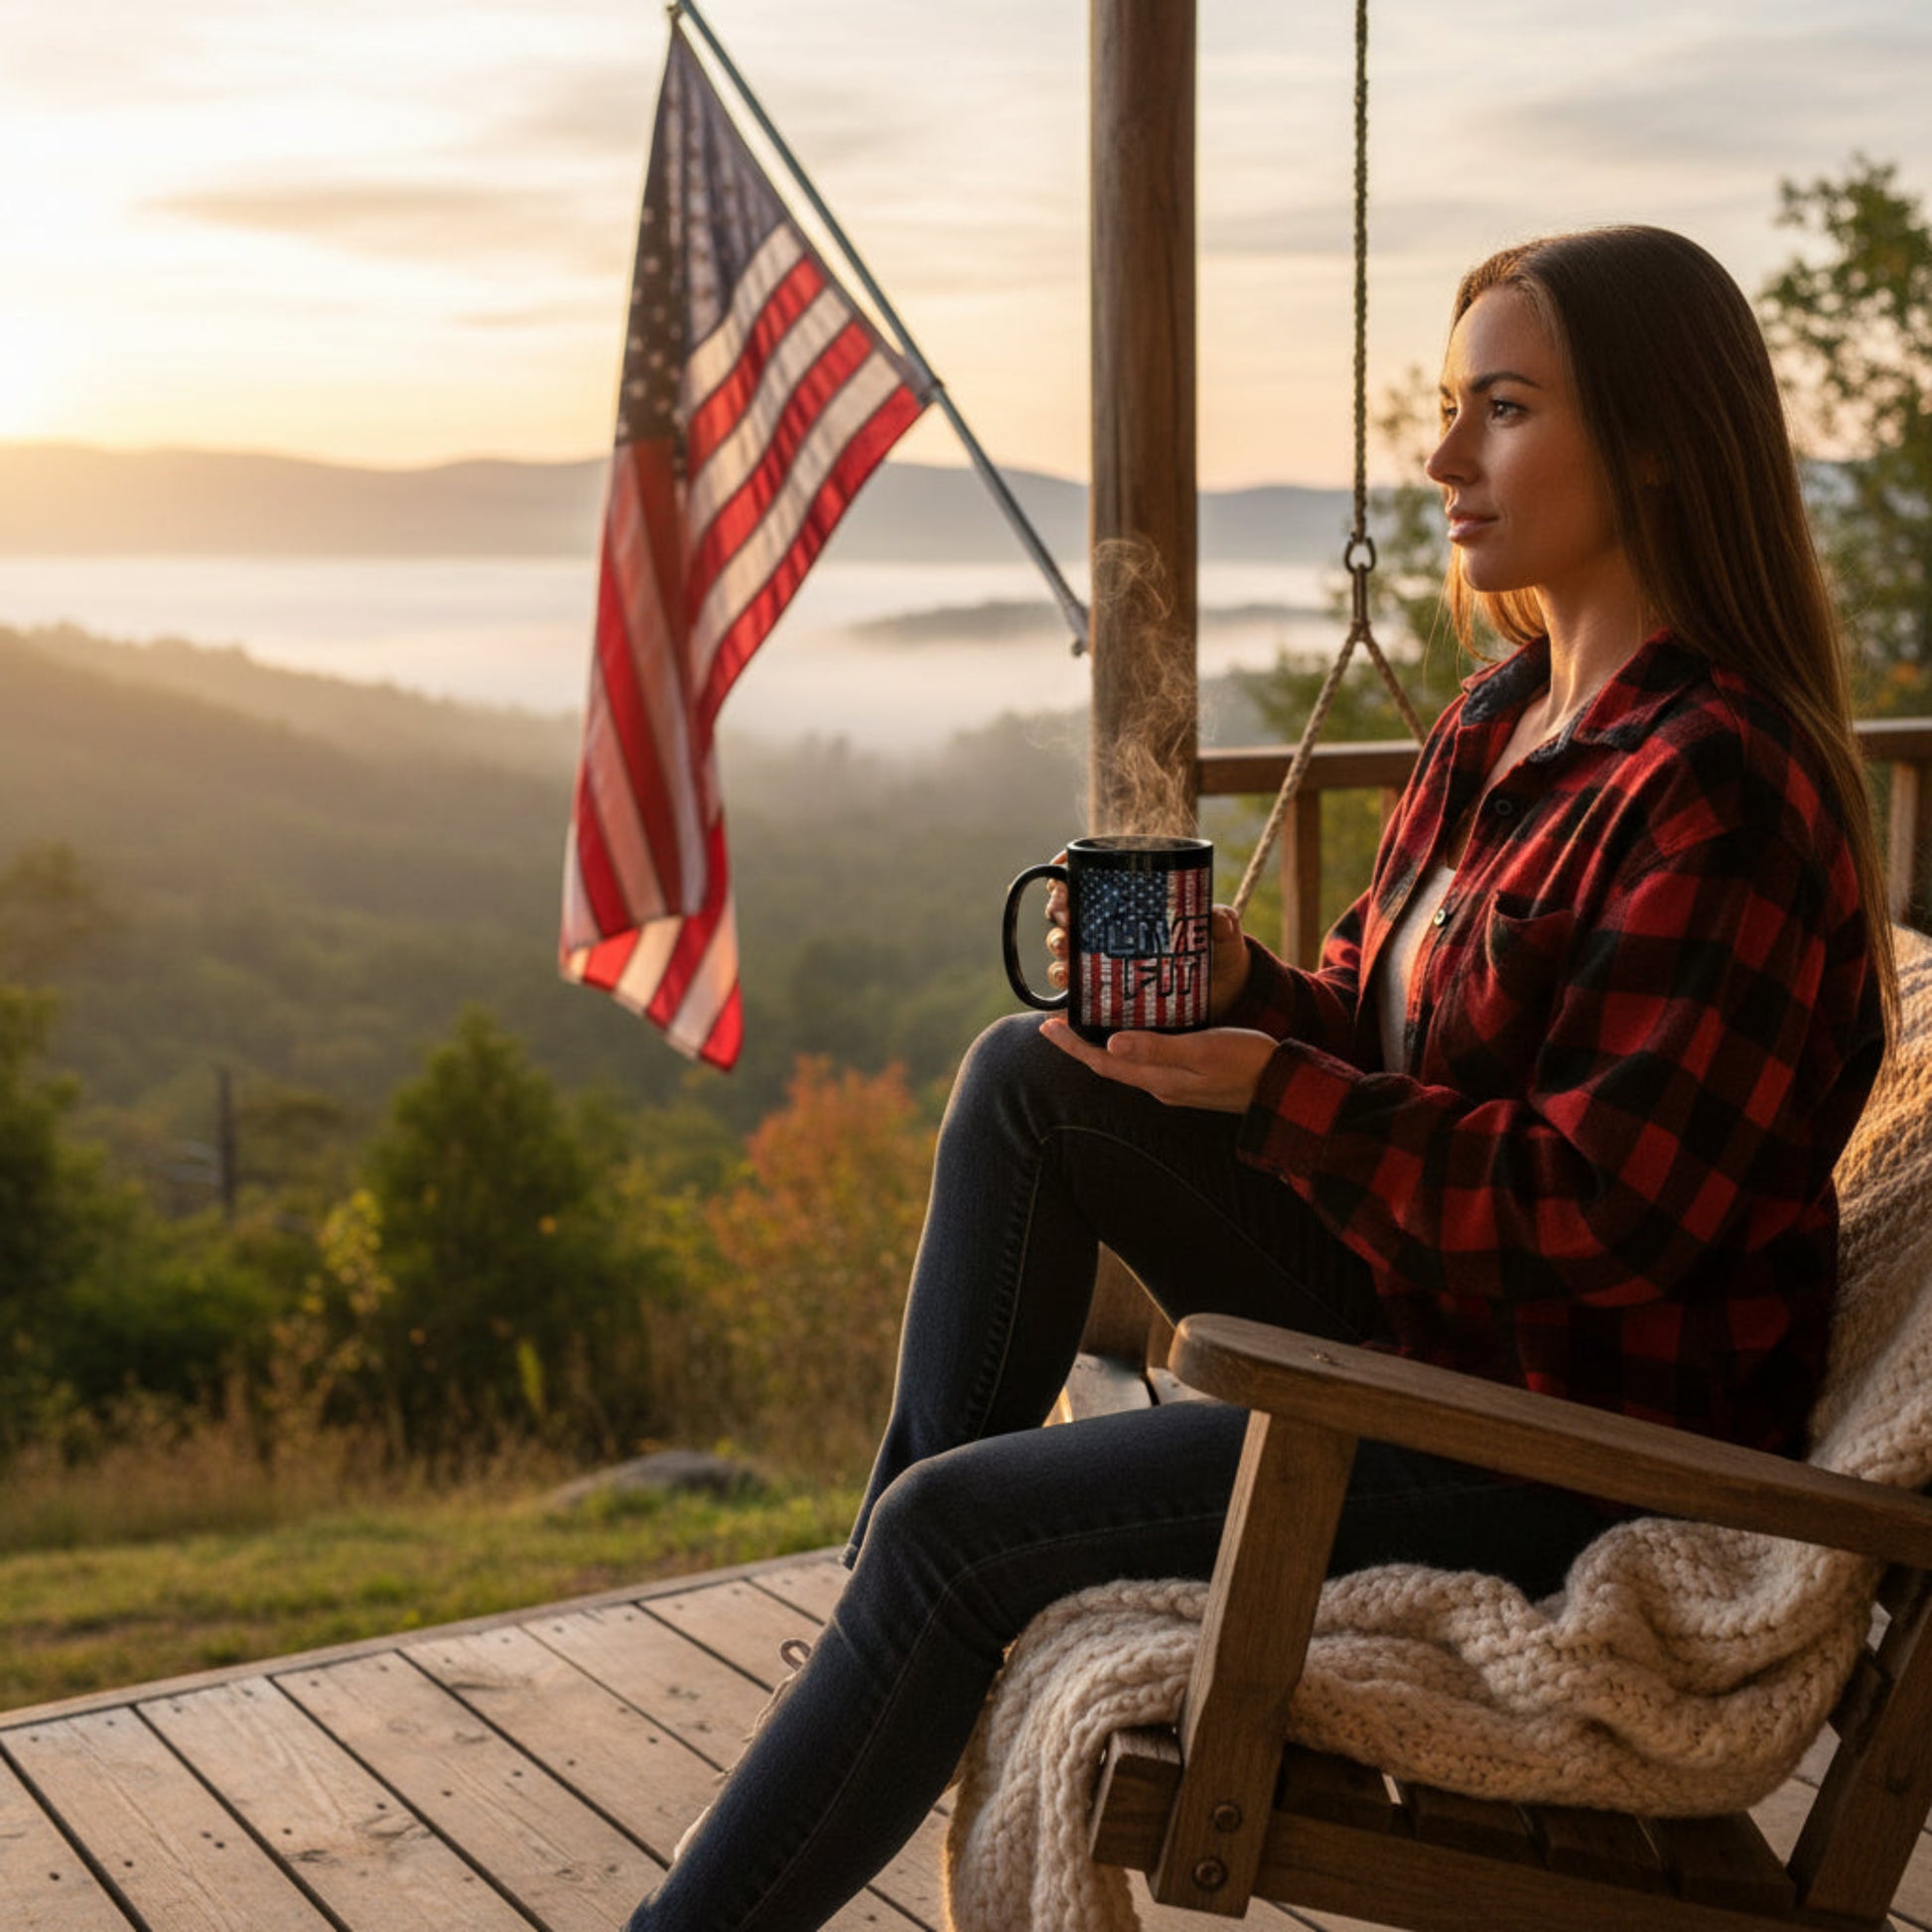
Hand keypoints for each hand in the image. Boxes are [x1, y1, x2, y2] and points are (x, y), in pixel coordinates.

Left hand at [1039, 1018, 1276, 1112]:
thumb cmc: (1248, 1063)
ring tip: (1083, 1024)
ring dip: (1101, 1047)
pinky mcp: (1189, 1080)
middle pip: (1108, 1067)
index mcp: (1159, 1080)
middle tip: (1055, 1021)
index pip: (1102, 1064)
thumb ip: (1157, 1048)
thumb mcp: (1202, 1049)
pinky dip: (1127, 1048)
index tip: (1046, 1025)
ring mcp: (1175, 1086)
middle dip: (1079, 1046)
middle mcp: (1161, 1087)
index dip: (1071, 1046)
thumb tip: (1110, 1045)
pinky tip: (1129, 1033)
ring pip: (1126, 1066)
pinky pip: (1146, 1063)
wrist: (1283, 1090)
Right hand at [1047, 886, 1251, 1012]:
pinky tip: (1064, 983)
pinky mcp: (1105, 986)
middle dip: (1058, 908)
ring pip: (1066, 943)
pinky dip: (1062, 981)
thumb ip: (1223, 923)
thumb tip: (1217, 918)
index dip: (1067, 868)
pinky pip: (1073, 983)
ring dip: (1057, 944)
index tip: (1059, 871)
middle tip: (1063, 913)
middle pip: (1069, 908)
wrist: (1223, 993)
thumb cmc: (1220, 951)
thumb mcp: (1224, 934)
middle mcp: (1113, 924)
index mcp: (1136, 899)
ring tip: (1064, 950)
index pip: (1092, 875)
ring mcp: (1106, 955)